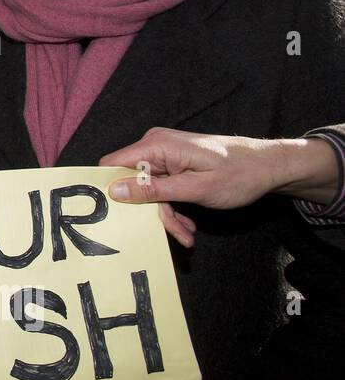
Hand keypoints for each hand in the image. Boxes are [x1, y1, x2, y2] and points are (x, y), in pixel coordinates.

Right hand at [100, 127, 338, 246]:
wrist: (271, 166)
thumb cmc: (239, 174)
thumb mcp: (196, 189)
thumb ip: (153, 190)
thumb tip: (114, 190)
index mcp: (157, 146)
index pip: (113, 164)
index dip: (109, 189)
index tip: (113, 216)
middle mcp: (156, 146)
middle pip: (132, 182)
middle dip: (150, 211)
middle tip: (173, 233)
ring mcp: (165, 155)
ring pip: (149, 190)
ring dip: (165, 214)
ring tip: (186, 234)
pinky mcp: (174, 164)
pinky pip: (162, 187)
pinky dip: (173, 207)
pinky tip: (188, 225)